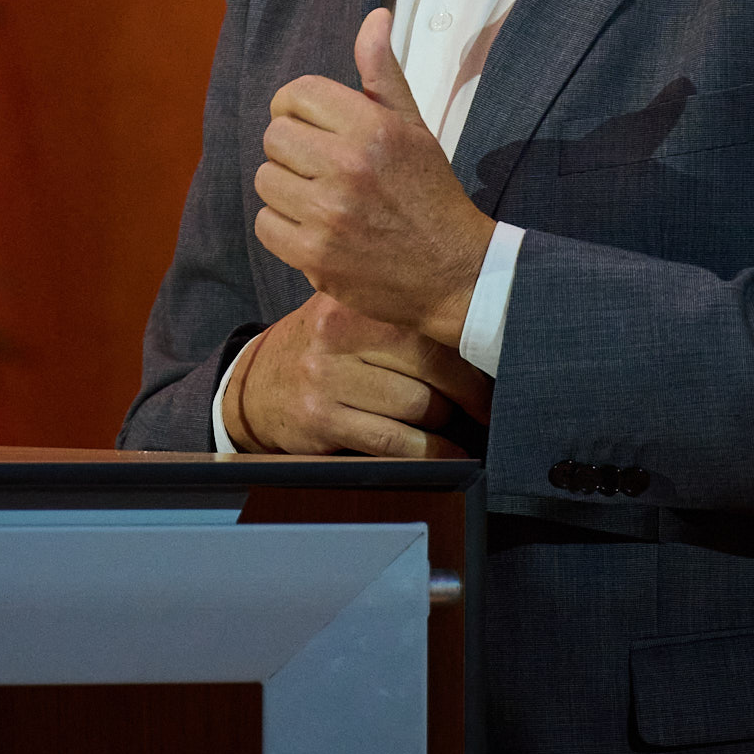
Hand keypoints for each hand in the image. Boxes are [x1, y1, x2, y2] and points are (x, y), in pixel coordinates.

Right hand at [225, 290, 492, 457]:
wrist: (256, 386)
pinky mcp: (320, 419)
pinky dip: (430, 453)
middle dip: (469, 394)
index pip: (432, 326)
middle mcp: (336, 332)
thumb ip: (399, 315)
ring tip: (454, 426)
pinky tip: (445, 453)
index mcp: (352, 301)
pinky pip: (395, 442)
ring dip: (447, 425)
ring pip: (419, 406)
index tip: (497, 371)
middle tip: (485, 406)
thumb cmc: (322, 351)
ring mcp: (325, 377)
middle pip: (433, 366)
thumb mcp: (348, 314)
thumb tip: (482, 334)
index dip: (474, 355)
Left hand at [252, 6, 499, 343]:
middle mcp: (347, 166)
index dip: (296, 108)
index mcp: (372, 127)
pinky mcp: (314, 256)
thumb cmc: (429, 192)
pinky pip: (265, 224)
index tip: (311, 125)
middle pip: (274, 135)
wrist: (454, 271)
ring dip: (285, 189)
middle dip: (293, 149)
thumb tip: (375, 17)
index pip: (296, 94)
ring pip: (265, 179)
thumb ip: (383, 74)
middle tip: (320, 167)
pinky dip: (282, 227)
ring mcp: (328, 214)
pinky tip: (314, 229)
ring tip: (319, 199)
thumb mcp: (414, 127)